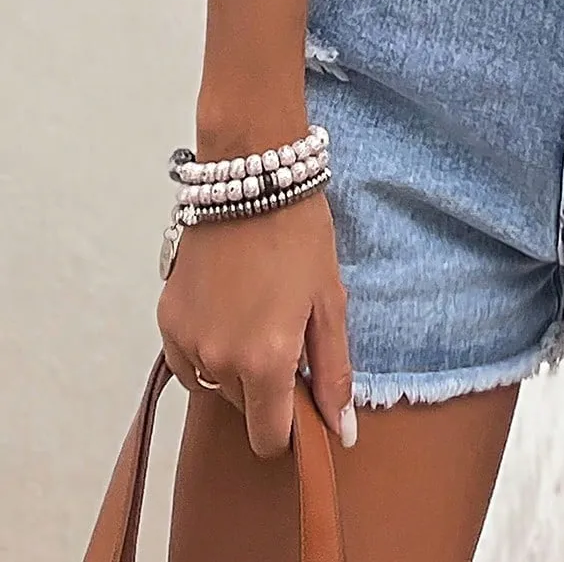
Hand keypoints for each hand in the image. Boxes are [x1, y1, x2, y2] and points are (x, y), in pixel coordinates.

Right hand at [158, 193, 354, 457]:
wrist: (252, 179)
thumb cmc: (299, 236)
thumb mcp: (330, 303)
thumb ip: (333, 373)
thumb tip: (341, 431)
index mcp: (266, 362)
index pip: (268, 439)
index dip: (290, 427)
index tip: (302, 395)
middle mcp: (220, 360)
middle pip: (244, 410)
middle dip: (267, 388)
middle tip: (287, 335)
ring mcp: (188, 341)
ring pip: (215, 385)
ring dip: (236, 369)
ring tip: (257, 315)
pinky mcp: (167, 320)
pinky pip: (187, 360)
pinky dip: (207, 349)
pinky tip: (229, 311)